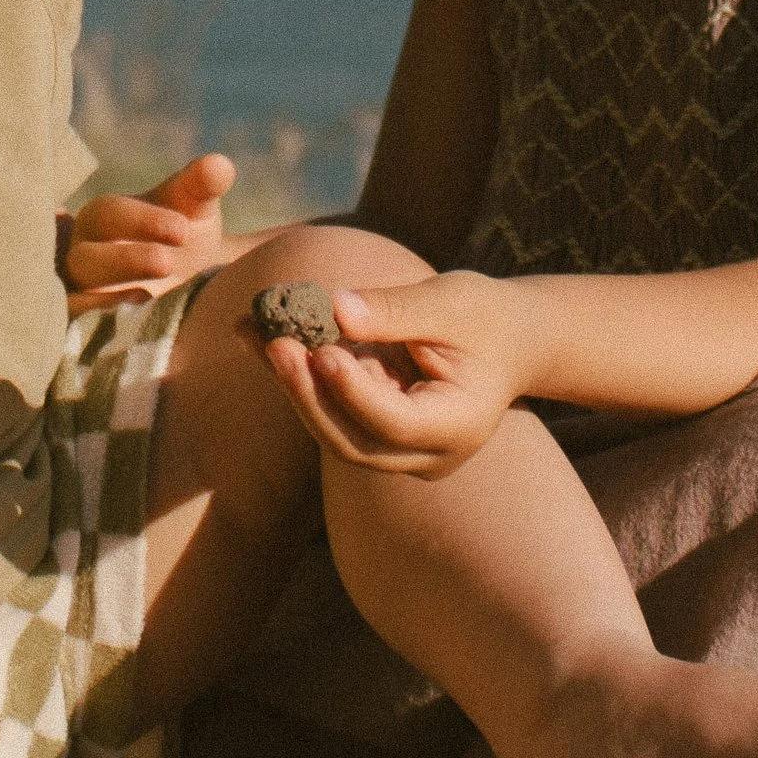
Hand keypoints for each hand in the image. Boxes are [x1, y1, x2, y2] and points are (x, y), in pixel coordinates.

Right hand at [64, 154, 235, 315]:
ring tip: (147, 298)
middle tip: (167, 263)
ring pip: (76, 295)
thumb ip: (203, 185)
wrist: (176, 282)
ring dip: (109, 298)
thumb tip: (220, 165)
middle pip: (86, 257)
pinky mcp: (83, 328)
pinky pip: (76, 327)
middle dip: (125, 260)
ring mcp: (80, 293)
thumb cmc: (177, 234)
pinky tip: (126, 325)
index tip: (183, 231)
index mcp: (105, 218)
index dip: (144, 221)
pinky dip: (93, 327)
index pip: (112, 215)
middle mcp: (84, 255)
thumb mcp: (192, 207)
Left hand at [260, 271, 529, 478]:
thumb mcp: (451, 303)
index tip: (320, 351)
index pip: (395, 423)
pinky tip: (258, 333)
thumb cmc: (486, 317)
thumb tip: (335, 309)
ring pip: (330, 429)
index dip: (353, 392)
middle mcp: (426, 454)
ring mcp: (397, 452)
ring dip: (288, 381)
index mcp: (458, 427)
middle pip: (351, 440)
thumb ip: (396, 310)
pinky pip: (326, 409)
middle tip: (273, 342)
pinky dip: (295, 373)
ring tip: (251, 329)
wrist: (507, 340)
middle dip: (307, 392)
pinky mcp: (372, 433)